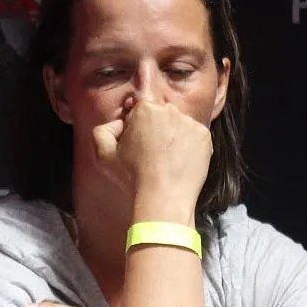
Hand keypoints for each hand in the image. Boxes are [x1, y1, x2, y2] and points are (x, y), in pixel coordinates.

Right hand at [92, 99, 212, 221]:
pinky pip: (194, 137)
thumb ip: (102, 131)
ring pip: (178, 126)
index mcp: (145, 108)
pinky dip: (188, 147)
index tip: (136, 146)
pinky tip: (179, 162)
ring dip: (172, 137)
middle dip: (155, 130)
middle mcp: (170, 110)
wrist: (164, 197)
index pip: (139, 111)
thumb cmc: (132, 176)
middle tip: (150, 155)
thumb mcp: (103, 154)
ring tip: (165, 161)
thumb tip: (116, 124)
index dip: (135, 128)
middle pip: (160, 116)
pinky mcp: (204, 136)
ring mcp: (190, 122)